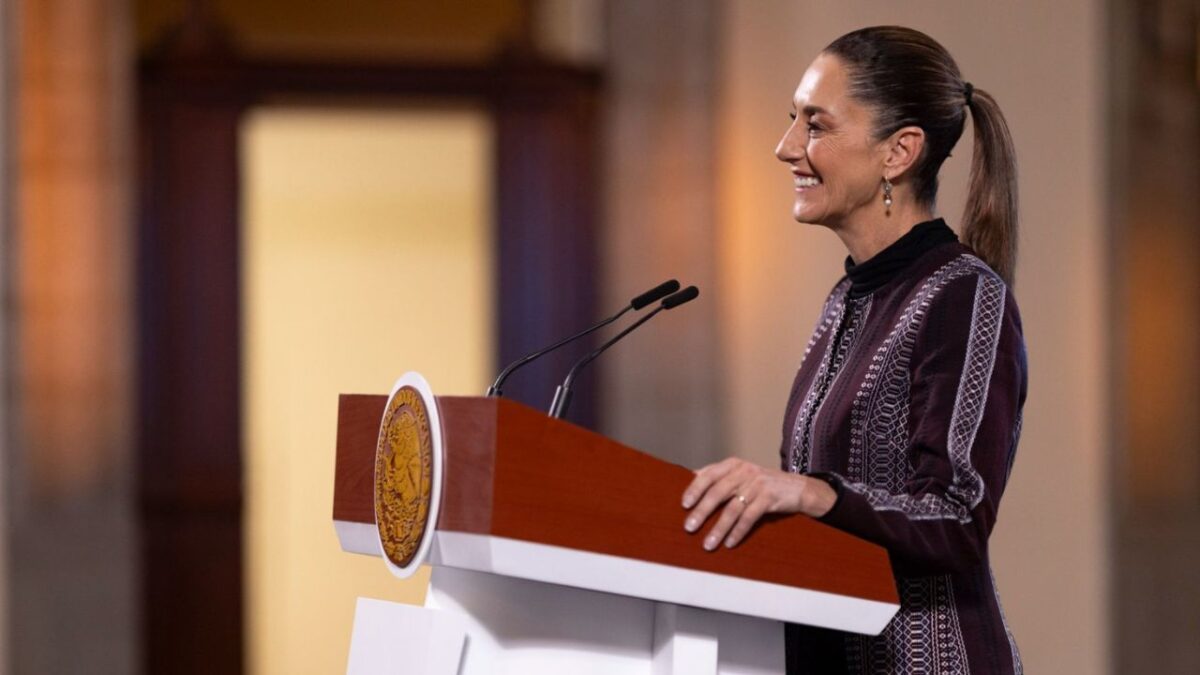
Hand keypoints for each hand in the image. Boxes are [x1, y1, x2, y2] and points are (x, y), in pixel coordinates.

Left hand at [681, 458, 835, 550]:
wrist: (798, 488)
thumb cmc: (763, 484)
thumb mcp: (742, 475)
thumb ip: (720, 477)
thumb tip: (692, 478)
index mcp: (733, 464)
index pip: (709, 474)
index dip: (695, 489)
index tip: (684, 504)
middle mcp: (744, 471)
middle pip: (718, 492)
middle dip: (702, 511)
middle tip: (689, 527)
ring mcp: (758, 484)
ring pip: (733, 508)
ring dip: (718, 528)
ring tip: (708, 544)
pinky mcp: (770, 498)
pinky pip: (749, 517)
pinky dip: (738, 532)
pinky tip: (730, 543)